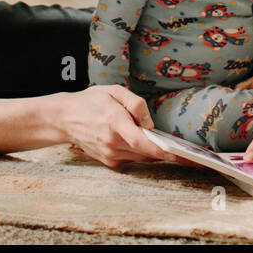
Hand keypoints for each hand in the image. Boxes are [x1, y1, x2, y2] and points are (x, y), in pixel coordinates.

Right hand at [55, 86, 185, 169]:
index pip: (144, 143)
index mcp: (115, 123)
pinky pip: (132, 159)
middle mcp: (113, 143)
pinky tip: (140, 141)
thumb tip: (150, 124)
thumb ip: (136, 104)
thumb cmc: (90, 101)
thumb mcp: (114, 91)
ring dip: (154, 151)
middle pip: (148, 153)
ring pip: (142, 157)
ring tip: (167, 144)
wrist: (64, 118)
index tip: (184, 156)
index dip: (166, 151)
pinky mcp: (108, 161)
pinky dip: (140, 152)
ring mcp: (110, 155)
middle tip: (188, 152)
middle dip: (167, 152)